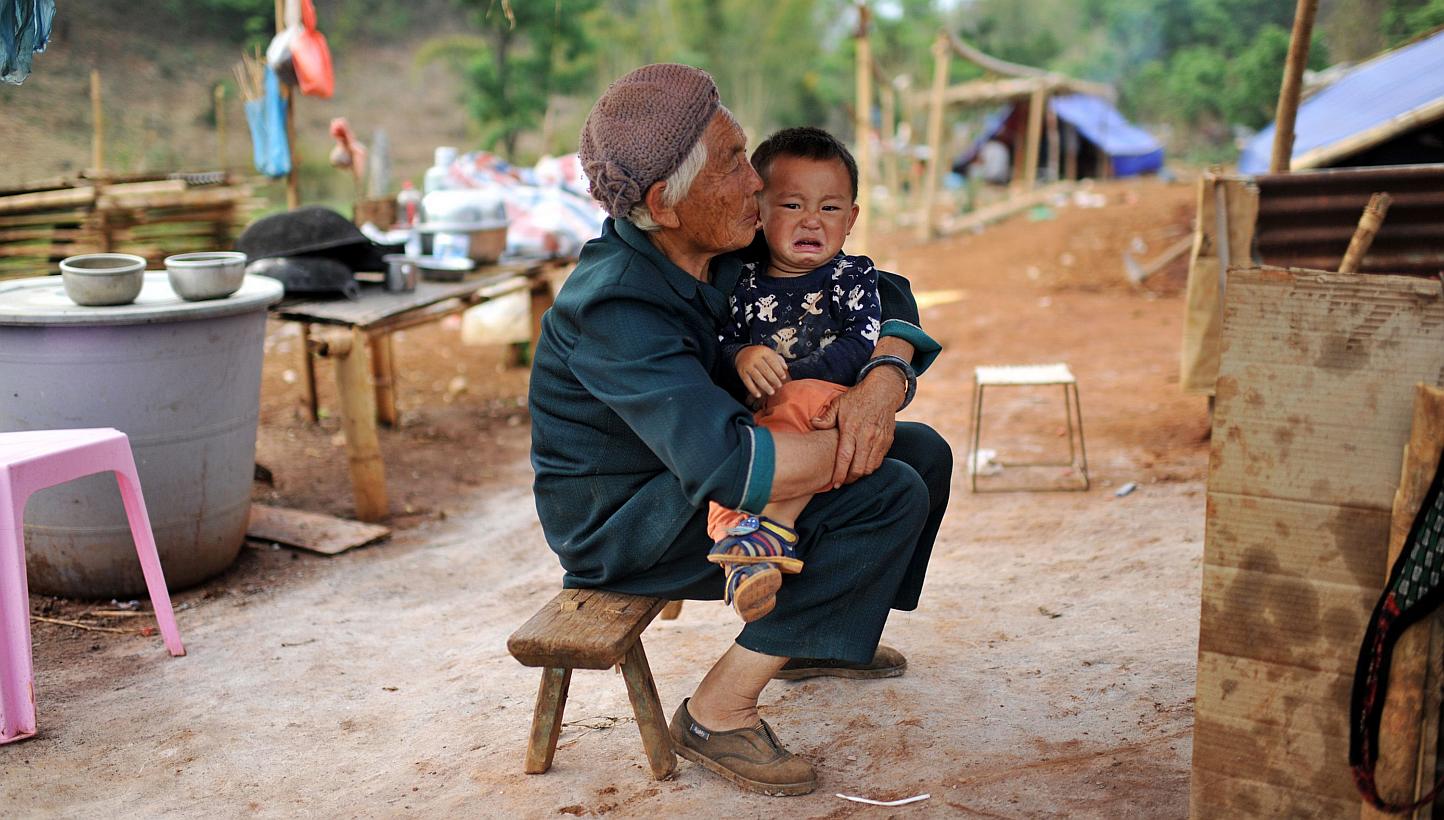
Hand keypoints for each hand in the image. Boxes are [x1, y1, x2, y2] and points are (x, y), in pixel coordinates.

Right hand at [735, 345, 788, 399]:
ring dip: (765, 386)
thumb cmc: (759, 355)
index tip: (783, 377)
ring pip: (757, 377)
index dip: (779, 370)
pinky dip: (753, 389)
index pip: (772, 361)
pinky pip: (747, 382)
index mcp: (763, 351)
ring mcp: (747, 365)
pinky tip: (758, 395)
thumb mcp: (768, 352)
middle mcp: (754, 358)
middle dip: (773, 379)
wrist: (741, 353)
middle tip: (779, 386)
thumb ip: (778, 359)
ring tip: (771, 392)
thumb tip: (786, 368)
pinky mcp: (741, 372)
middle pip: (765, 370)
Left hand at [810, 365, 904, 487]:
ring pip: (870, 467)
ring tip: (851, 475)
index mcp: (851, 429)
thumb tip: (813, 424)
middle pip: (859, 468)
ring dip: (860, 474)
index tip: (835, 484)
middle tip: (842, 481)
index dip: (840, 474)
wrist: (883, 391)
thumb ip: (826, 417)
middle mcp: (867, 437)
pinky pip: (879, 461)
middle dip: (850, 479)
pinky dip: (871, 467)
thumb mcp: (839, 403)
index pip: (845, 458)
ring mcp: (879, 440)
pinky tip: (863, 466)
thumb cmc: (858, 397)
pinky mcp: (887, 441)